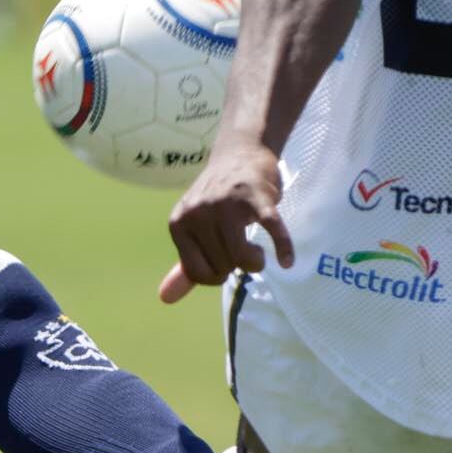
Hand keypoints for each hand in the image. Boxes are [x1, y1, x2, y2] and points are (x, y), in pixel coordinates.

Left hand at [161, 136, 289, 303]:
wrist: (240, 153)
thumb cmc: (217, 199)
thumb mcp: (195, 229)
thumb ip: (185, 265)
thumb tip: (165, 299)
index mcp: (179, 223)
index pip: (198, 273)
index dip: (216, 275)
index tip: (225, 261)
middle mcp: (198, 213)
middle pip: (223, 266)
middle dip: (237, 265)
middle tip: (243, 247)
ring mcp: (227, 204)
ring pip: (242, 256)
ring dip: (255, 263)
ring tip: (258, 253)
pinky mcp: (257, 196)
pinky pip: (271, 230)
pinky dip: (282, 247)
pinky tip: (287, 261)